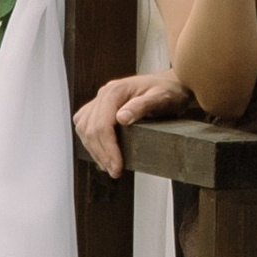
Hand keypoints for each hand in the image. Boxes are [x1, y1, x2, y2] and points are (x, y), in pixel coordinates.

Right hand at [73, 69, 190, 177]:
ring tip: (108, 167)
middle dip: (101, 154)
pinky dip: (90, 141)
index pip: (102, 124)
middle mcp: (104, 93)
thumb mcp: (161, 98)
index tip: (117, 166)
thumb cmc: (169, 91)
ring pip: (84, 128)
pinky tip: (101, 153)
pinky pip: (85, 124)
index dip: (108, 149)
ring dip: (94, 150)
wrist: (172, 84)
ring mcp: (101, 100)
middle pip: (90, 128)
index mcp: (116, 91)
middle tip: (115, 171)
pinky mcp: (101, 107)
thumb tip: (121, 118)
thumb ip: (142, 106)